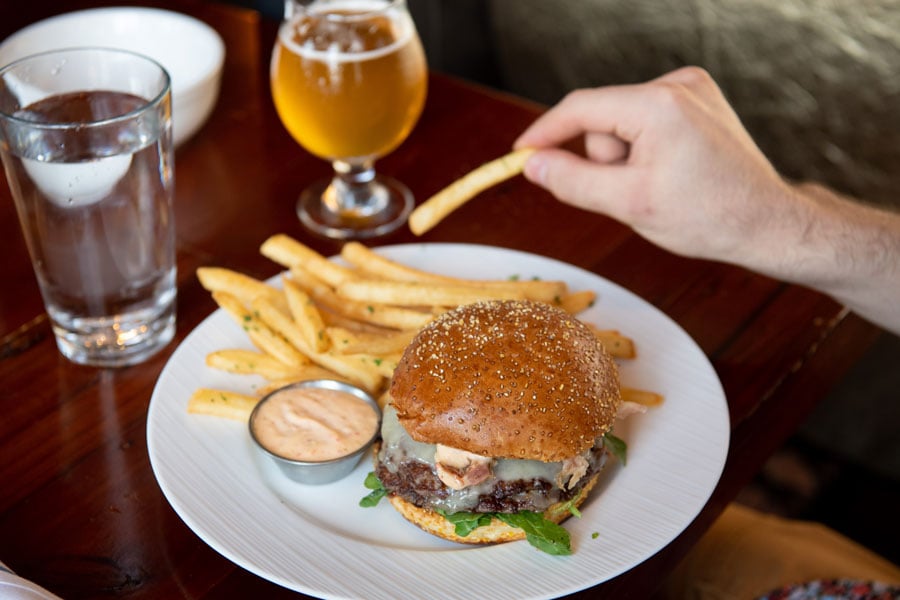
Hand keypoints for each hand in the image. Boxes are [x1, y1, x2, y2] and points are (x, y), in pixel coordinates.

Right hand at [515, 67, 899, 334]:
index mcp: (658, 105)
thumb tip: (533, 165)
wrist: (765, 221)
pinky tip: (669, 172)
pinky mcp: (699, 99)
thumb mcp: (628, 204)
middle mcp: (676, 84)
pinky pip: (645, 120)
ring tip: (657, 186)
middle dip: (603, 159)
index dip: (545, 133)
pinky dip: (644, 148)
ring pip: (622, 121)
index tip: (520, 154)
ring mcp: (691, 88)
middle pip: (602, 117)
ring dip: (625, 157)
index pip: (581, 109)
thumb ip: (572, 181)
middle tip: (629, 193)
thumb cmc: (705, 216)